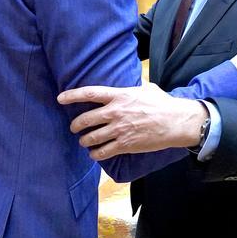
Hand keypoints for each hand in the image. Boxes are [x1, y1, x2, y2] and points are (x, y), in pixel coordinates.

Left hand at [60, 83, 207, 159]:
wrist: (176, 122)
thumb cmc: (163, 103)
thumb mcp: (146, 88)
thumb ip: (133, 87)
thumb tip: (131, 83)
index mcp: (119, 96)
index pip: (89, 93)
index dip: (71, 95)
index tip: (60, 98)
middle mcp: (115, 112)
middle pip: (85, 119)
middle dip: (75, 125)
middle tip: (74, 127)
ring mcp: (119, 130)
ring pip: (90, 138)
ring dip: (84, 141)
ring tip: (84, 142)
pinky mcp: (125, 145)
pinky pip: (102, 152)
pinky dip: (95, 154)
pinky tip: (95, 153)